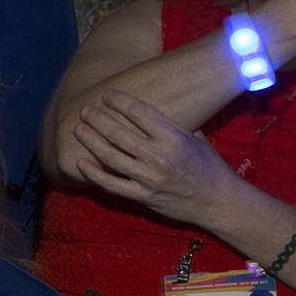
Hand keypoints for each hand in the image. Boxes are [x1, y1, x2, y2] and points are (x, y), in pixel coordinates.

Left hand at [67, 93, 247, 228]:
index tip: (106, 94)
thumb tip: (150, 109)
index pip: (140, 113)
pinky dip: (93, 174)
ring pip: (110, 157)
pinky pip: (112, 184)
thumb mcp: (196, 138)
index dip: (119, 101)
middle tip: (84, 110)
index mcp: (174, 138)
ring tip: (78, 130)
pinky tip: (80, 163)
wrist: (217, 201)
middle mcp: (159, 157)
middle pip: (118, 134)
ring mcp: (148, 179)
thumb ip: (172, 125)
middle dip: (97, 119)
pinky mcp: (143, 197)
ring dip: (90, 141)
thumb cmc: (208, 166)